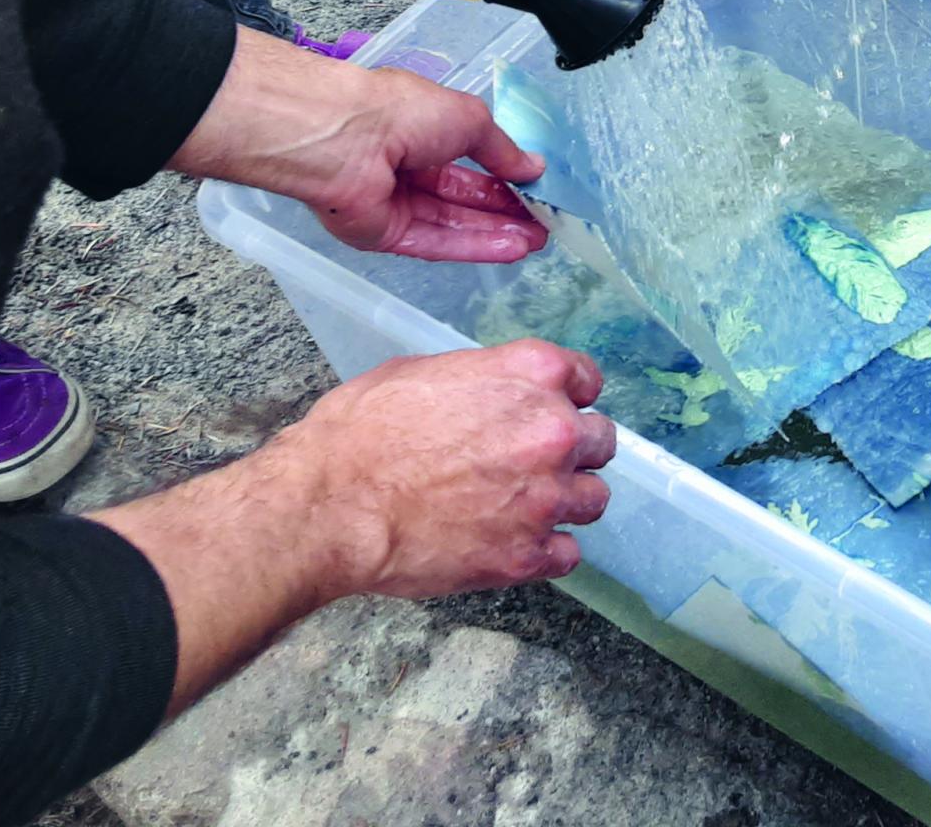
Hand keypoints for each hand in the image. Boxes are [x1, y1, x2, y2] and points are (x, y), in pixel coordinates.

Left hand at [173, 28, 549, 261]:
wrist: (345, 141)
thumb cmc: (402, 113)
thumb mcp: (469, 118)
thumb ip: (502, 150)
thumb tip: (532, 167)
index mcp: (422, 129)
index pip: (470, 159)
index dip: (505, 175)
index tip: (537, 189)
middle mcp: (407, 166)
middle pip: (464, 196)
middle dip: (505, 209)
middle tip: (544, 222)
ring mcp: (395, 203)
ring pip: (454, 222)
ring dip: (496, 231)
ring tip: (536, 240)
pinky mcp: (386, 236)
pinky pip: (436, 242)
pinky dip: (474, 246)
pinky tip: (510, 249)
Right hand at [228, 338, 611, 600]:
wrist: (330, 503)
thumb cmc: (361, 431)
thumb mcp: (426, 373)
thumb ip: (484, 382)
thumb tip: (495, 396)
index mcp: (530, 374)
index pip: (588, 379)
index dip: (571, 397)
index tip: (556, 410)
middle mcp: (552, 431)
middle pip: (600, 441)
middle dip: (572, 450)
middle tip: (534, 465)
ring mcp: (545, 497)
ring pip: (593, 499)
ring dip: (566, 502)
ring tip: (525, 508)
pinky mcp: (526, 555)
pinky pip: (567, 554)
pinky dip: (546, 552)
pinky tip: (514, 545)